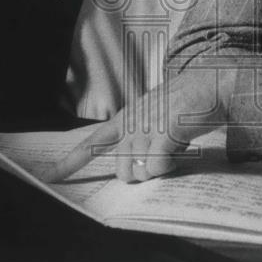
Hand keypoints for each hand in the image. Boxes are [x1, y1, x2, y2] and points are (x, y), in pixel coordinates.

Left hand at [43, 67, 233, 183]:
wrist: (214, 83)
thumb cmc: (190, 101)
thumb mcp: (157, 112)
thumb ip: (142, 135)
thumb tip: (138, 167)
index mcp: (127, 117)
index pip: (92, 143)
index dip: (69, 163)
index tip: (47, 178)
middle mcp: (132, 122)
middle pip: (123, 171)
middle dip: (142, 173)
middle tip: (164, 157)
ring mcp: (146, 128)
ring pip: (137, 174)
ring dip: (157, 171)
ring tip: (175, 150)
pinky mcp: (163, 134)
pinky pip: (157, 170)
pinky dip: (170, 169)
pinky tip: (181, 151)